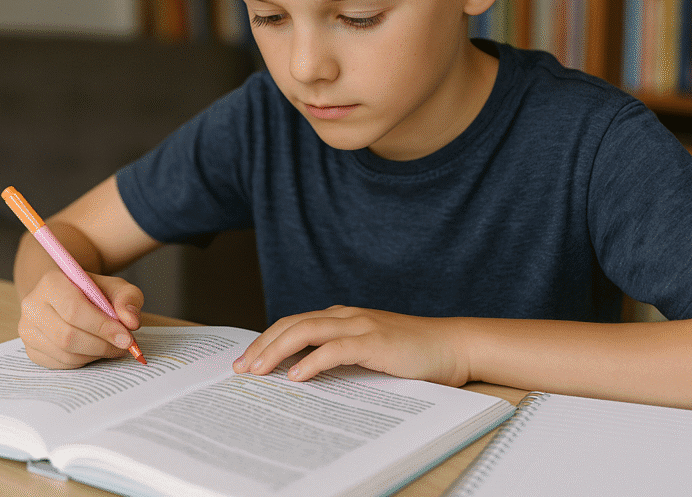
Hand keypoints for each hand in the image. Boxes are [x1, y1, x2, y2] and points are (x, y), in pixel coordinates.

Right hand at [18, 268, 143, 368]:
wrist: (69, 297)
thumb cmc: (94, 292)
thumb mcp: (116, 287)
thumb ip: (128, 299)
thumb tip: (130, 322)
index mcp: (52, 283)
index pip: (74, 310)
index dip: (102, 327)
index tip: (126, 338)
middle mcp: (33, 306)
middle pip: (67, 336)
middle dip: (101, 345)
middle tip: (124, 346)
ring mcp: (27, 330)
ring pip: (64, 354)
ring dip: (95, 354)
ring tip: (112, 346)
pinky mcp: (31, 350)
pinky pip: (60, 364)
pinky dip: (83, 361)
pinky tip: (93, 349)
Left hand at [233, 305, 471, 386]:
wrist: (451, 346)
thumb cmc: (410, 353)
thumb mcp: (368, 352)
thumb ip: (339, 355)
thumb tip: (302, 374)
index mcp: (342, 317)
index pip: (293, 323)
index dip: (266, 340)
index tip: (245, 361)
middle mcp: (346, 316)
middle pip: (292, 324)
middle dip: (262, 345)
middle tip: (240, 369)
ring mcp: (360, 326)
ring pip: (306, 331)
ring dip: (277, 351)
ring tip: (258, 371)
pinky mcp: (375, 341)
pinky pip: (335, 349)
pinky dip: (312, 361)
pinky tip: (297, 376)